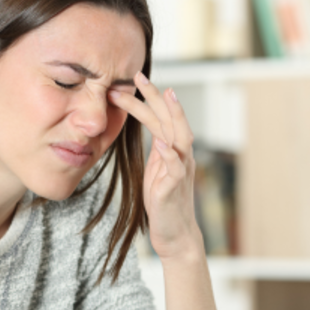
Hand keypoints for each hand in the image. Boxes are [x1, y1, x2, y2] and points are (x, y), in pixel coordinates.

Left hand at [108, 72, 202, 259]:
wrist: (174, 233)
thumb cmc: (163, 201)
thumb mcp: (156, 170)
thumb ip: (156, 150)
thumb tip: (149, 130)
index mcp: (171, 149)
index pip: (159, 117)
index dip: (145, 98)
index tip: (128, 80)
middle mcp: (180, 155)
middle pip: (171, 118)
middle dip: (156, 96)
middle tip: (139, 75)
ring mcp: (180, 170)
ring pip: (181, 136)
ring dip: (174, 115)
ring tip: (166, 95)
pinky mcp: (174, 188)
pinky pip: (176, 168)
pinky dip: (171, 155)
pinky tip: (163, 143)